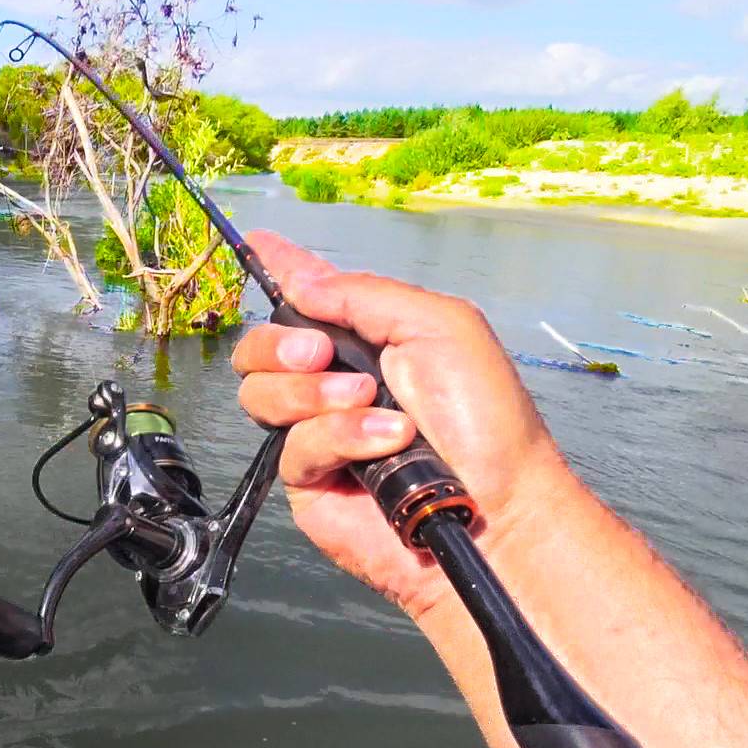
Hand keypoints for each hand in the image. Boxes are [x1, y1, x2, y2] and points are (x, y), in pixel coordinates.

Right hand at [231, 230, 579, 619]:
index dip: (279, 267)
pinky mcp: (308, 480)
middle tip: (320, 353)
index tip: (253, 241)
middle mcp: (331, 381)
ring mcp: (314, 431)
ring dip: (313, 394)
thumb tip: (300, 281)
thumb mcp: (439, 326)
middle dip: (278, 343)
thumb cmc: (485, 418)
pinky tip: (385, 445)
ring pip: (260, 395)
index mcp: (366, 336)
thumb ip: (364, 296)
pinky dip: (340, 438)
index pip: (308, 293)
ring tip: (367, 403)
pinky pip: (292, 446)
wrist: (493, 506)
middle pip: (259, 347)